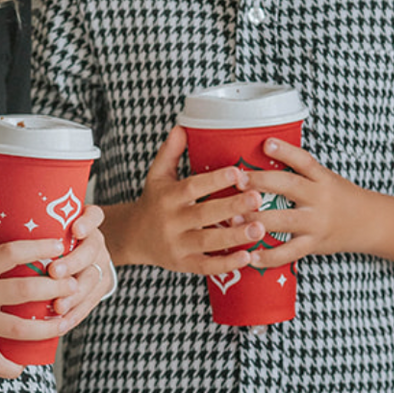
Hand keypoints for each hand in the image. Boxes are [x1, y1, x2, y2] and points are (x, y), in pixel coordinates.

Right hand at [0, 238, 77, 377]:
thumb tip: (10, 250)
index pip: (14, 252)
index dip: (41, 248)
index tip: (60, 245)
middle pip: (28, 292)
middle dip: (58, 288)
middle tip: (74, 284)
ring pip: (22, 330)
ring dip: (49, 327)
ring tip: (65, 321)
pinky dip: (12, 368)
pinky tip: (24, 365)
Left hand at [45, 203, 114, 334]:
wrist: (80, 260)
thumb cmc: (46, 243)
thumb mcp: (44, 232)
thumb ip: (28, 230)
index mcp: (84, 224)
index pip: (94, 216)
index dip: (87, 222)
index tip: (75, 230)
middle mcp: (95, 244)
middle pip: (92, 249)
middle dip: (73, 262)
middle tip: (54, 272)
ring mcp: (100, 266)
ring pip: (93, 279)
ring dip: (75, 294)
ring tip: (58, 306)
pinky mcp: (100, 288)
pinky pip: (90, 302)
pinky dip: (76, 313)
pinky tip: (62, 322)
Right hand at [104, 124, 266, 272]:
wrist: (133, 237)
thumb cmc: (153, 203)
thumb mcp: (157, 176)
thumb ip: (170, 152)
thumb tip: (182, 126)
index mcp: (168, 197)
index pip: (193, 186)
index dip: (215, 180)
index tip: (239, 172)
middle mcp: (171, 221)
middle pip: (203, 214)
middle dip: (231, 207)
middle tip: (257, 199)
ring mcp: (177, 245)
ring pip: (208, 242)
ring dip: (235, 237)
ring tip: (260, 228)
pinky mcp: (183, 264)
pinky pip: (206, 266)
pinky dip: (226, 264)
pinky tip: (248, 257)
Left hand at [245, 139, 378, 263]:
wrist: (369, 223)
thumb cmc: (340, 197)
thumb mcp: (326, 178)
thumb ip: (301, 171)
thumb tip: (264, 153)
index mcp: (323, 179)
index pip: (304, 161)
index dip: (286, 151)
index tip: (266, 144)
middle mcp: (320, 199)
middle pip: (290, 187)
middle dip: (262, 183)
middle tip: (238, 180)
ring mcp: (316, 223)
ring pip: (285, 221)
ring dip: (257, 220)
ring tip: (233, 219)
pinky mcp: (313, 244)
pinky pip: (289, 253)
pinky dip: (268, 257)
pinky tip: (249, 257)